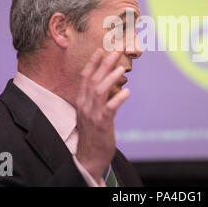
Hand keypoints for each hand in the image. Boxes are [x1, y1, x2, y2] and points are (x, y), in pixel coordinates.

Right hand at [74, 48, 129, 182]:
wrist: (89, 157)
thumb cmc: (92, 133)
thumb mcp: (90, 112)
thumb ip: (96, 98)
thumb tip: (107, 83)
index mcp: (81, 100)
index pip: (84, 77)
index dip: (92, 62)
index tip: (100, 50)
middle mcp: (84, 105)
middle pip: (93, 80)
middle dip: (104, 64)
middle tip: (115, 52)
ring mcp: (92, 114)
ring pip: (99, 91)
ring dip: (110, 78)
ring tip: (121, 68)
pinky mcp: (102, 124)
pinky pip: (110, 108)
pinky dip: (118, 99)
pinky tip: (127, 92)